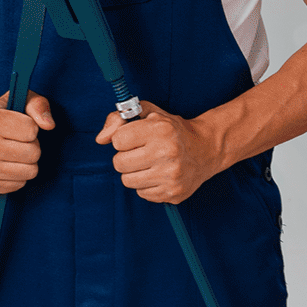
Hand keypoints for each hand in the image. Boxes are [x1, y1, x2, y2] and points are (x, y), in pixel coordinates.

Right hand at [0, 90, 54, 194]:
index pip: (31, 130)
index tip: (21, 126)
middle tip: (20, 141)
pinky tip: (7, 164)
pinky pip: (20, 184)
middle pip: (33, 153)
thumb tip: (50, 125)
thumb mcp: (16, 100)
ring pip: (30, 171)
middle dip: (32, 145)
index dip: (31, 127)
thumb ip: (37, 105)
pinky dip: (19, 175)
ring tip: (15, 152)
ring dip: (28, 162)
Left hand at [95, 102, 215, 203]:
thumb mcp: (148, 113)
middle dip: (125, 157)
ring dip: (134, 172)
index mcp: (161, 129)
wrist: (206, 149)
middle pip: (119, 163)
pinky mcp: (173, 193)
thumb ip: (119, 119)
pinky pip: (142, 193)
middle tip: (140, 152)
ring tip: (149, 163)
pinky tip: (159, 174)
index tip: (134, 137)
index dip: (123, 139)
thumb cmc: (172, 129)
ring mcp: (171, 176)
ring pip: (127, 181)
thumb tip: (100, 139)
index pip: (118, 140)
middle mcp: (167, 153)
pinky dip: (146, 185)